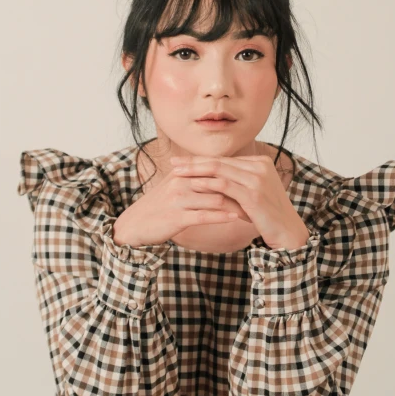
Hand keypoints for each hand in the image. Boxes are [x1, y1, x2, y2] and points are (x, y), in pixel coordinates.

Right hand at [112, 164, 247, 246]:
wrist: (135, 225)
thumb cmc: (160, 207)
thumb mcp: (177, 187)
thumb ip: (197, 180)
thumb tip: (222, 176)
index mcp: (183, 172)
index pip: (217, 170)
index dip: (237, 178)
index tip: (255, 186)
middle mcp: (181, 181)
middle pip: (219, 182)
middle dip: (241, 191)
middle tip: (260, 199)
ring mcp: (178, 198)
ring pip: (215, 198)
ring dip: (236, 206)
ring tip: (253, 213)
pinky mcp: (176, 216)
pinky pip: (204, 214)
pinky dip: (222, 216)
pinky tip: (236, 218)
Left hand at [170, 154, 310, 249]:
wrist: (288, 232)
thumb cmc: (267, 214)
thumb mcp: (253, 192)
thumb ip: (237, 181)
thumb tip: (211, 175)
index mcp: (261, 162)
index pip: (225, 159)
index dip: (202, 159)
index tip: (182, 161)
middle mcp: (260, 166)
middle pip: (220, 161)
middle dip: (194, 162)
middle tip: (173, 161)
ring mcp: (257, 179)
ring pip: (219, 170)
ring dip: (195, 171)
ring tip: (177, 172)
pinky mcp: (253, 195)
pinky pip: (224, 186)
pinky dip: (207, 184)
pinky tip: (192, 185)